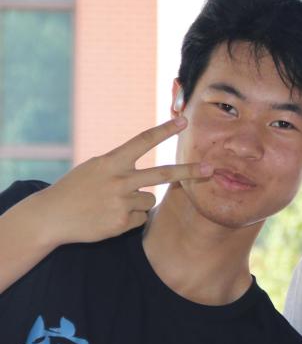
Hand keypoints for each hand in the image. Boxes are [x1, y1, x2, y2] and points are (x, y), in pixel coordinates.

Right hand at [37, 118, 211, 246]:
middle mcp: (118, 180)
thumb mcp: (95, 168)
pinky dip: (130, 218)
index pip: (142, 141)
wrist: (50, 216)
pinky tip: (110, 216)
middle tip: (210, 169)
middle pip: (163, 174)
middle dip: (188, 171)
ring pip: (150, 200)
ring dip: (138, 202)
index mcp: (111, 162)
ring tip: (112, 203)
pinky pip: (141, 218)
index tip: (184, 120)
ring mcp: (121, 202)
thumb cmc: (76, 188)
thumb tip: (153, 171)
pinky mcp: (121, 222)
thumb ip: (122, 164)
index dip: (164, 130)